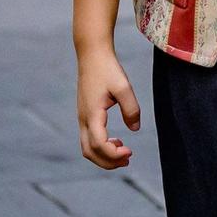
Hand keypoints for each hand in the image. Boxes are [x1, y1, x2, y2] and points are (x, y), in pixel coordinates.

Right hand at [76, 48, 140, 169]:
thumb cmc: (107, 68)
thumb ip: (131, 109)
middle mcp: (83, 119)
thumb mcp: (124, 87)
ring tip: (124, 153)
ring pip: (87, 147)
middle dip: (108, 162)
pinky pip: (88, 139)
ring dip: (104, 156)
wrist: (92, 54)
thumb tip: (135, 129)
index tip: (130, 151)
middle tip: (128, 159)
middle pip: (89, 152)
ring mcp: (82, 117)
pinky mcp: (84, 115)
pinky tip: (116, 141)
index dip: (113, 154)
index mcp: (92, 114)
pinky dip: (101, 147)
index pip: (98, 144)